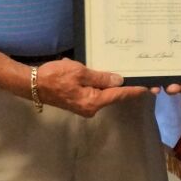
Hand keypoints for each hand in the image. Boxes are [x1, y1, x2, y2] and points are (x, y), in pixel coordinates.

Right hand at [32, 59, 148, 116]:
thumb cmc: (54, 77)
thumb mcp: (80, 72)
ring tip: (123, 73)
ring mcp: (84, 106)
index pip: (120, 95)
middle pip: (113, 95)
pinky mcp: (78, 102)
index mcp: (93, 101)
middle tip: (138, 75)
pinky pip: (94, 92)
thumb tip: (119, 81)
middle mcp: (91, 108)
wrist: (31, 84)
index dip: (134, 90)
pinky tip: (101, 75)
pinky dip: (98, 84)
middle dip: (124, 86)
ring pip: (103, 93)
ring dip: (109, 84)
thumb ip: (101, 77)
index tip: (149, 87)